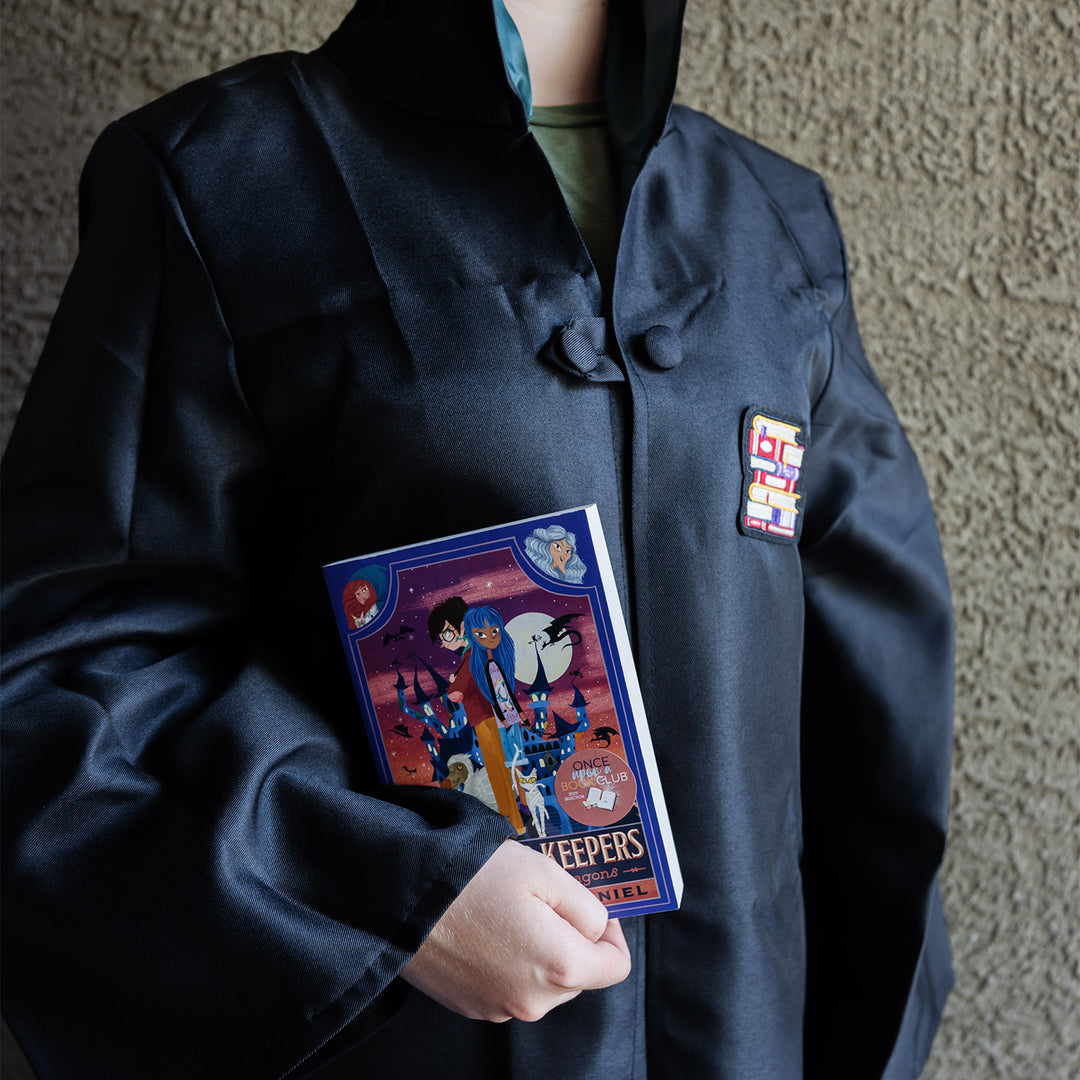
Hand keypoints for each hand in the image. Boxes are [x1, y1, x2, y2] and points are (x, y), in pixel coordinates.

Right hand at [400, 840, 630, 1022]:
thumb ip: (586, 905)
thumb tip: (599, 926)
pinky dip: (508, 961)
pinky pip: (510, 985)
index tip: (594, 908)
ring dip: (539, 950)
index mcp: (560, 966)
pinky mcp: (472, 1006)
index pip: (615, 966)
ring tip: (508, 910)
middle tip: (542, 899)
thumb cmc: (472, 878)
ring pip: (543, 980)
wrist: (403, 897)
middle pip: (579, 974)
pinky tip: (486, 928)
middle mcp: (533, 1000)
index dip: (612, 933)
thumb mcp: (544, 872)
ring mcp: (499, 1008)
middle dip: (571, 938)